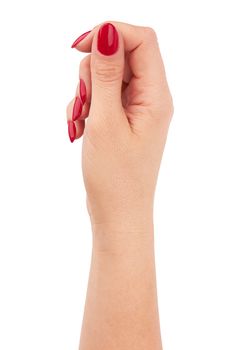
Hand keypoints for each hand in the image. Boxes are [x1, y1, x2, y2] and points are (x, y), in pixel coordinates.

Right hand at [67, 22, 172, 230]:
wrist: (117, 212)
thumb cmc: (115, 176)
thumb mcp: (106, 121)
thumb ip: (107, 75)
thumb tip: (107, 32)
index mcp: (156, 97)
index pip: (141, 40)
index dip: (110, 33)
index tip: (79, 47)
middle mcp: (150, 99)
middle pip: (120, 57)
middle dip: (92, 73)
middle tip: (84, 103)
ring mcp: (136, 110)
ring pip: (107, 78)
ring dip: (86, 93)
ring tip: (80, 121)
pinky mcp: (123, 120)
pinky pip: (102, 98)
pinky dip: (86, 107)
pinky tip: (78, 130)